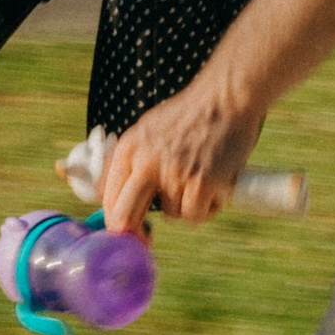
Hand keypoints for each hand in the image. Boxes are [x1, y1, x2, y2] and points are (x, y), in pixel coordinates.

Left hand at [99, 75, 263, 230]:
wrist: (226, 97)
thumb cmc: (190, 116)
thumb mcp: (148, 130)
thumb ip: (131, 162)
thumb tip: (112, 199)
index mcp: (129, 148)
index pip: (108, 197)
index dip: (115, 222)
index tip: (126, 232)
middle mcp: (146, 161)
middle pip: (124, 216)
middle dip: (133, 233)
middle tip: (145, 238)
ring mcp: (174, 173)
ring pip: (171, 215)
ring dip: (185, 205)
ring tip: (200, 179)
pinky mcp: (202, 183)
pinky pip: (195, 215)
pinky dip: (206, 207)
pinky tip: (213, 187)